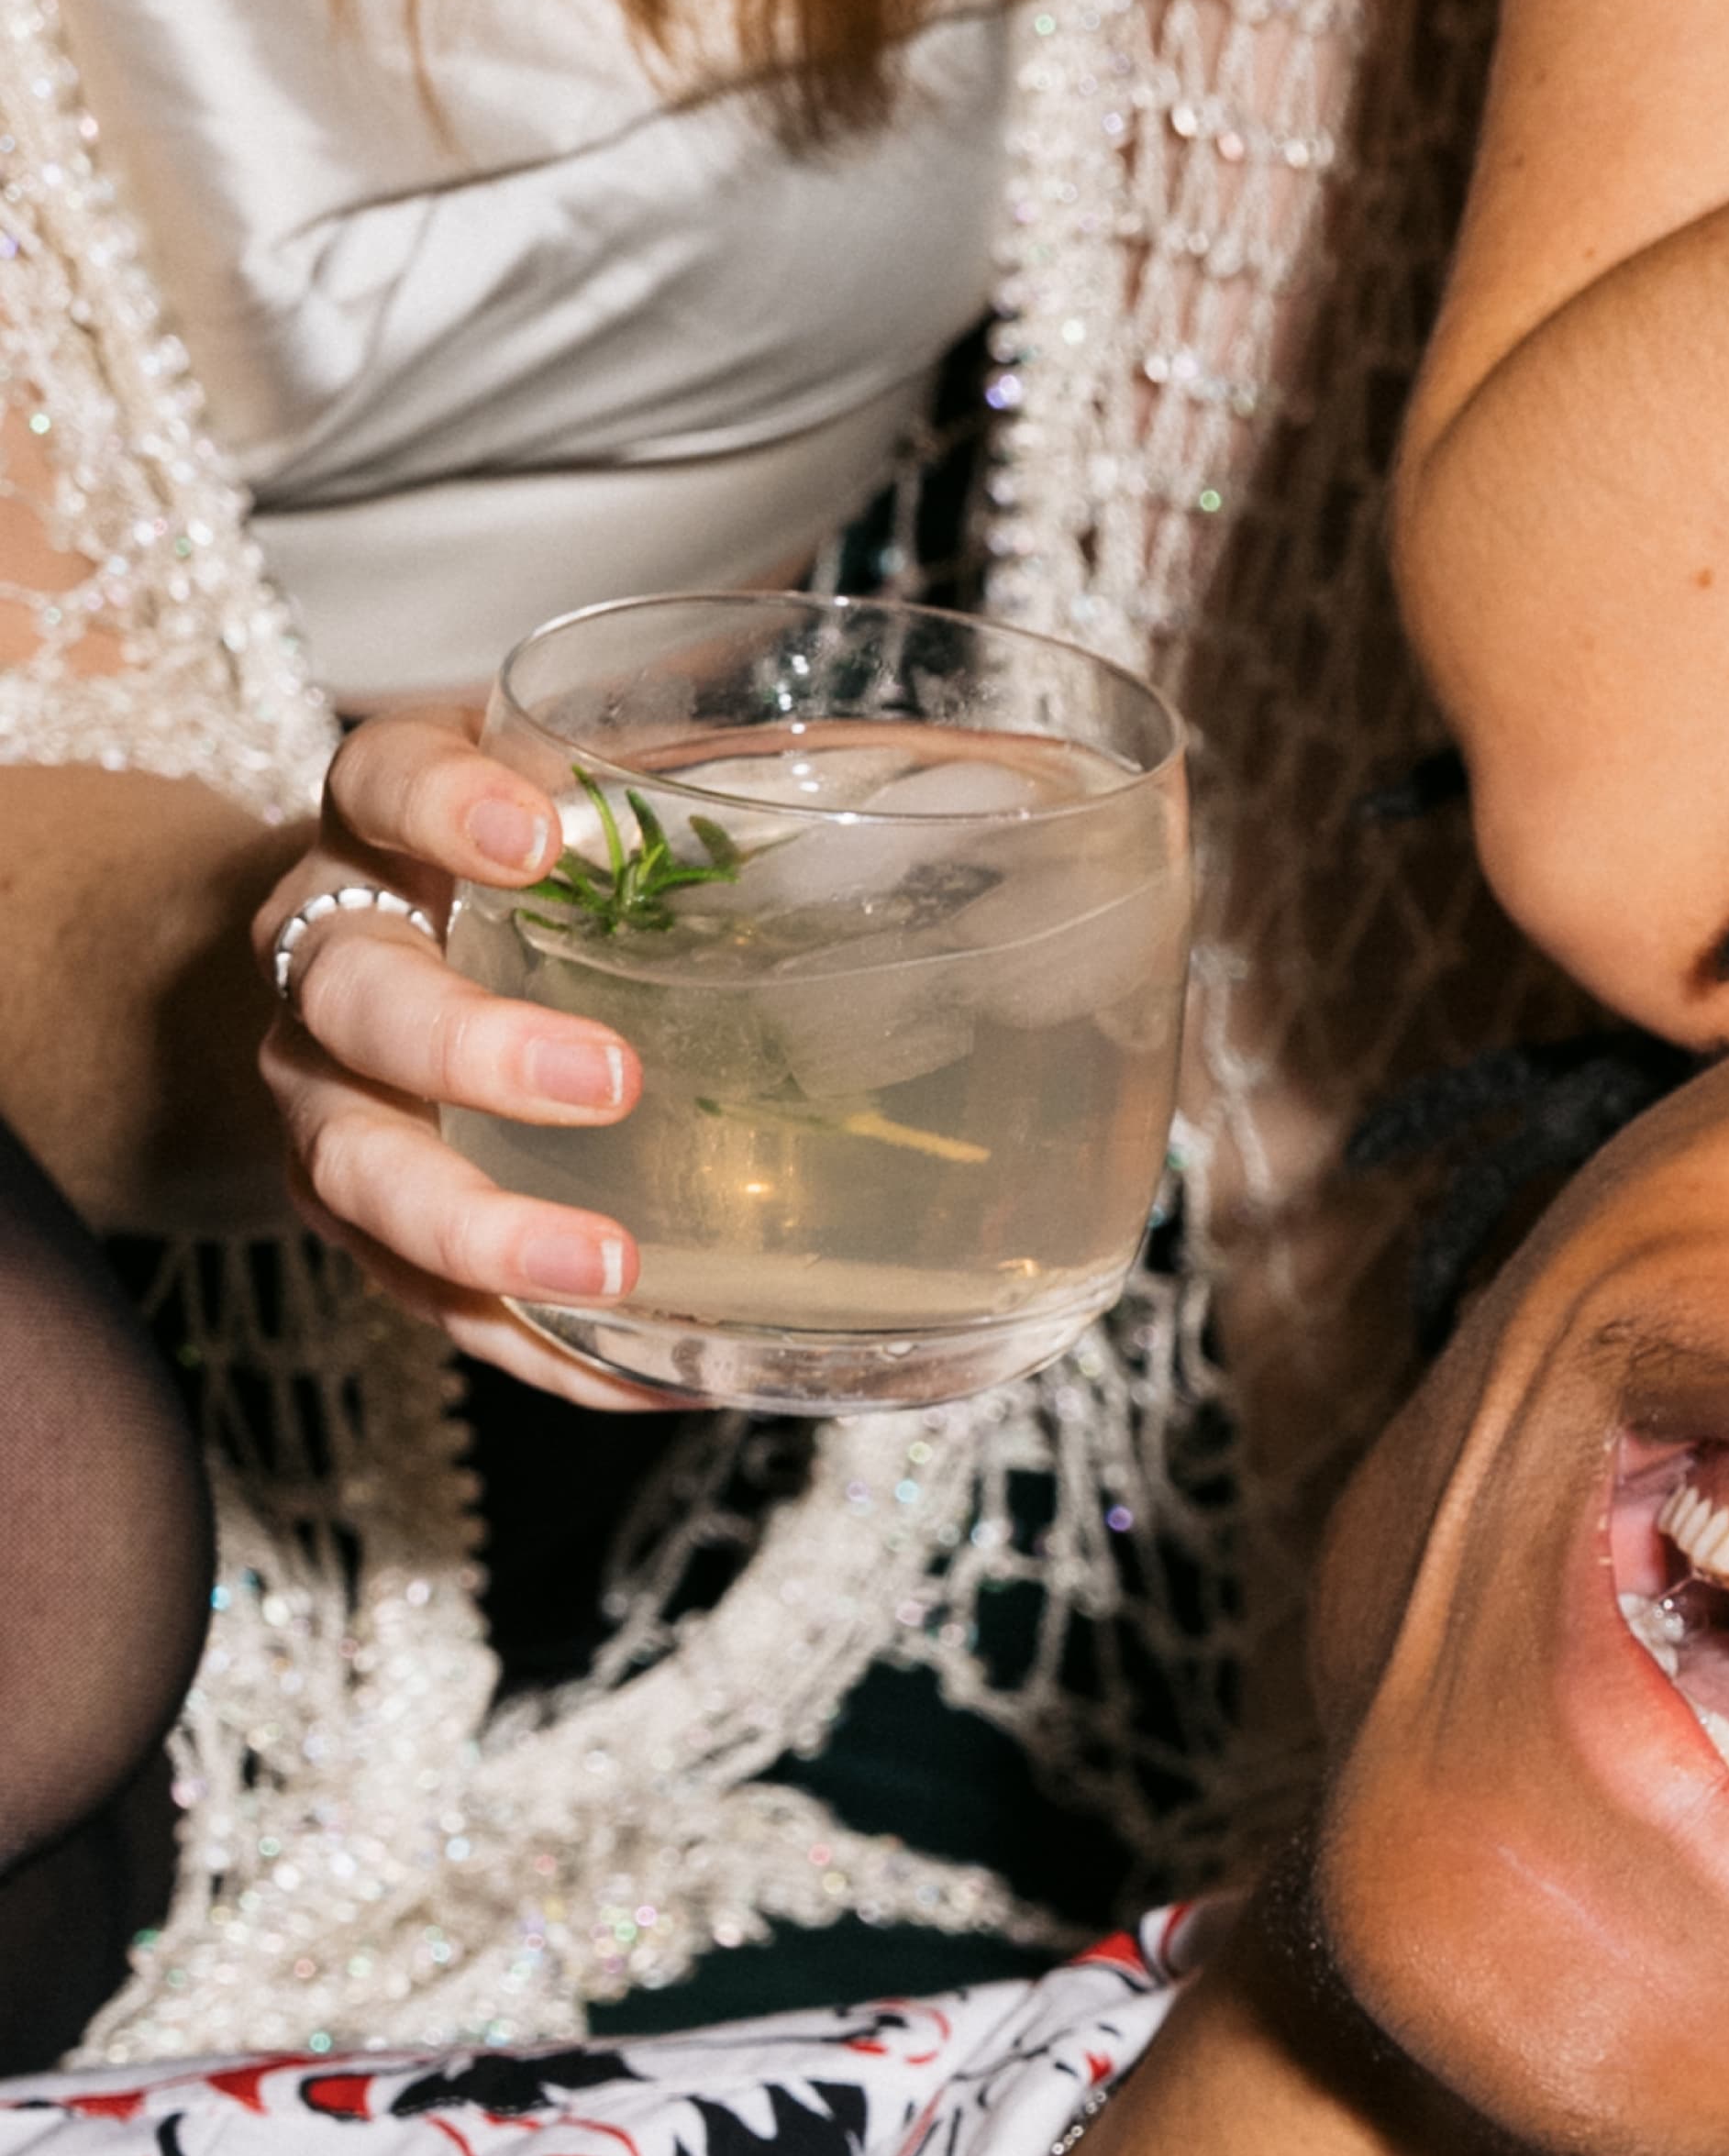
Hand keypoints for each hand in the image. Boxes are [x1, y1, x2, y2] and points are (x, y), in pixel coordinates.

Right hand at [253, 709, 677, 1406]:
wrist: (379, 950)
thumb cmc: (537, 874)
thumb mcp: (605, 797)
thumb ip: (725, 787)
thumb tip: (970, 784)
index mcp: (388, 826)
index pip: (379, 782)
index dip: (439, 806)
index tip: (536, 837)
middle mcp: (330, 957)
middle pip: (354, 997)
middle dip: (470, 1045)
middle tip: (610, 1082)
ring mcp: (330, 1094)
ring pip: (355, 1168)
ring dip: (479, 1228)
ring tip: (612, 1268)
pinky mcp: (364, 1216)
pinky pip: (425, 1296)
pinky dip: (532, 1340)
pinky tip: (648, 1373)